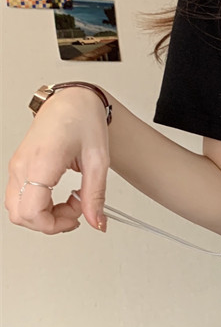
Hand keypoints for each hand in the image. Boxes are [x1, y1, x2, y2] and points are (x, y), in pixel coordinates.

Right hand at [5, 85, 109, 233]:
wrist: (72, 101)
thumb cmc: (83, 121)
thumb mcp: (98, 161)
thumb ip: (95, 195)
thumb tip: (97, 222)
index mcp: (40, 163)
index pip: (32, 212)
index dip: (55, 225)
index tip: (77, 218)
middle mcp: (21, 166)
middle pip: (21, 216)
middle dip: (51, 223)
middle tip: (77, 211)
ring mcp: (17, 166)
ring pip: (18, 209)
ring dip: (45, 215)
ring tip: (72, 202)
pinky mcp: (19, 167)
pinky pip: (22, 197)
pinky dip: (41, 205)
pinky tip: (61, 196)